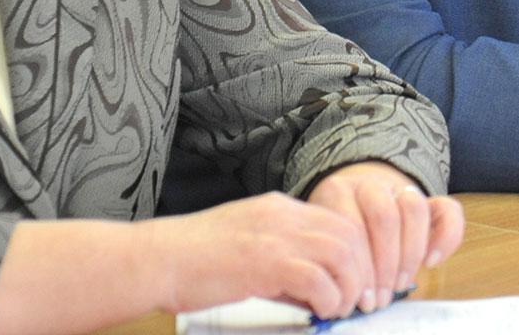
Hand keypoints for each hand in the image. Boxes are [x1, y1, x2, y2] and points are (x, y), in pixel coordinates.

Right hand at [141, 191, 381, 318]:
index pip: (337, 221)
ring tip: (339, 308)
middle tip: (358, 299)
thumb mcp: (246, 244)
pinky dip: (328, 298)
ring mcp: (274, 236)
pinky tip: (321, 310)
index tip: (357, 281)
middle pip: (348, 234)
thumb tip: (313, 287)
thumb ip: (280, 256)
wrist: (157, 259)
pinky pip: (317, 279)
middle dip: (361, 270)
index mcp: (278, 207)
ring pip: (341, 253)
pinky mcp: (265, 262)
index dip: (356, 253)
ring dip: (349, 285)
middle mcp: (282, 214)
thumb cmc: (194, 260)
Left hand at [308, 162, 464, 312]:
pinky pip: (448, 209)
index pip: (354, 226)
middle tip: (381, 297)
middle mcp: (371, 184)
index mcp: (339, 190)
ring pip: (414, 208)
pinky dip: (445, 236)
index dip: (360, 267)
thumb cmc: (335, 230)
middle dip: (385, 264)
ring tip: (400, 284)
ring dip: (410, 254)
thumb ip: (333, 255)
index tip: (361, 297)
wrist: (352, 197)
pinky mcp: (427, 200)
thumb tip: (343, 296)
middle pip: (384, 217)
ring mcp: (401, 189)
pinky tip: (431, 262)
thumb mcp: (324, 236)